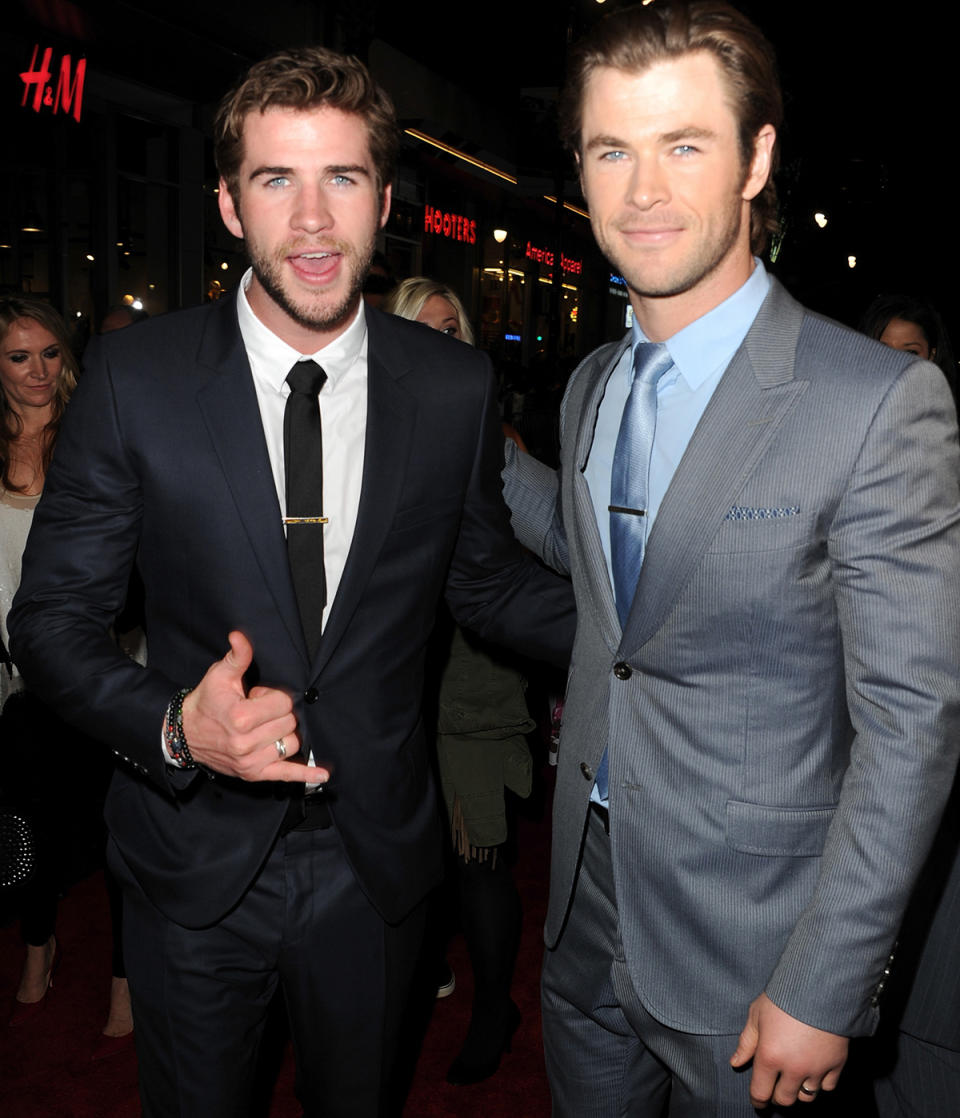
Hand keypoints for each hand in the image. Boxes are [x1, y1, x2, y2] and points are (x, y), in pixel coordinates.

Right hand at [180, 631, 327, 783]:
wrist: (185, 734)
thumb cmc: (206, 703)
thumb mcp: (220, 676)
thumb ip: (238, 656)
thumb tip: (240, 636)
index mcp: (241, 717)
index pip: (284, 703)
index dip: (273, 697)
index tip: (257, 697)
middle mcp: (246, 743)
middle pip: (290, 723)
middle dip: (278, 714)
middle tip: (258, 712)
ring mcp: (250, 762)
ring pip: (291, 744)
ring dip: (284, 734)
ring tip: (262, 728)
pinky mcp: (253, 774)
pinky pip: (286, 775)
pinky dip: (306, 775)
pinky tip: (322, 775)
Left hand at [730, 993, 847, 1108]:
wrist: (820, 986)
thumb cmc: (784, 996)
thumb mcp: (757, 1014)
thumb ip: (747, 1042)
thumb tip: (735, 1062)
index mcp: (769, 1056)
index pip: (761, 1093)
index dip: (758, 1100)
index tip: (758, 1101)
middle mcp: (793, 1068)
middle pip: (784, 1100)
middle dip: (778, 1097)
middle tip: (776, 1087)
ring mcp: (816, 1068)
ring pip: (806, 1096)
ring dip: (798, 1091)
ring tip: (794, 1078)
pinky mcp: (836, 1064)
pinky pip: (827, 1087)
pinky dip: (820, 1083)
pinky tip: (814, 1070)